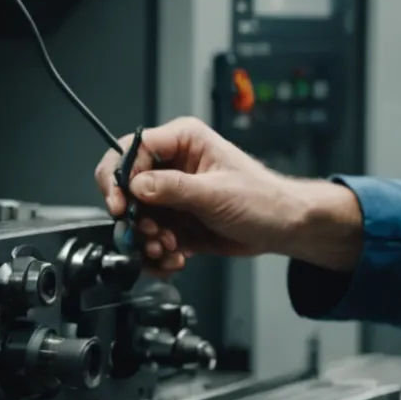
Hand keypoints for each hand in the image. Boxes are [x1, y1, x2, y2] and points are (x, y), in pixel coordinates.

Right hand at [90, 116, 359, 275]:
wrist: (282, 229)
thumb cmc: (263, 199)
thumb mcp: (217, 192)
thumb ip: (174, 188)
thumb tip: (137, 185)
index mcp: (183, 141)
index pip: (132, 149)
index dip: (119, 176)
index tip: (120, 204)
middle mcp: (172, 164)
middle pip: (126, 186)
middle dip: (132, 216)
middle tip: (147, 233)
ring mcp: (171, 194)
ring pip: (135, 217)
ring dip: (146, 239)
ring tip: (168, 248)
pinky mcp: (173, 221)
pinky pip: (149, 238)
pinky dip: (156, 254)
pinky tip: (175, 258)